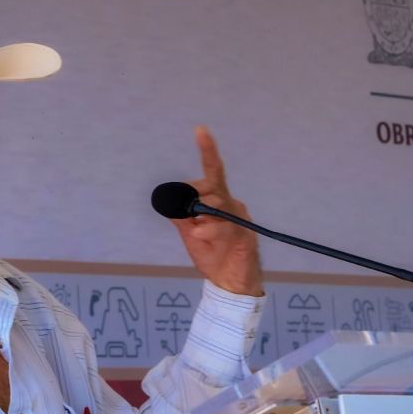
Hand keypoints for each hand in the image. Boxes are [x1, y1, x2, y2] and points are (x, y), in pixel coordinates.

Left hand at [170, 126, 263, 296]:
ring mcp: (240, 220)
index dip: (208, 151)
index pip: (212, 172)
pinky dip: (210, 230)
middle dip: (195, 197)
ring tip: (195, 232)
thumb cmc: (213, 256)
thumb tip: (167, 199)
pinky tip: (199, 234)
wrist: (229, 283)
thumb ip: (181, 217)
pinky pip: (226, 228)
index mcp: (219, 201)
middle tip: (189, 218)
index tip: (200, 130)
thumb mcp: (190, 234)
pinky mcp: (245, 237)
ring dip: (203, 217)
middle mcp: (232, 205)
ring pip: (219, 205)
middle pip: (213, 185)